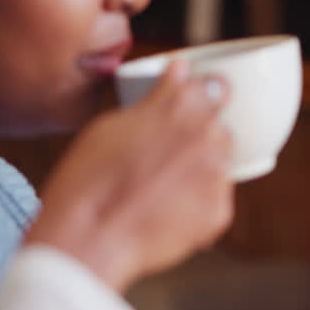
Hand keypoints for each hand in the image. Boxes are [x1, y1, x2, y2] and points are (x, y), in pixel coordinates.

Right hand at [24, 60, 234, 291]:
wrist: (88, 239)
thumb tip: (179, 69)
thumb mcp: (112, 124)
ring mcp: (218, 173)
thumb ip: (157, 96)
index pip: (215, 85)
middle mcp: (209, 133)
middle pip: (220, 127)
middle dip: (201, 136)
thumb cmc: (88, 178)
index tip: (193, 106)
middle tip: (166, 157)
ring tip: (160, 188)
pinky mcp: (220, 211)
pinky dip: (198, 205)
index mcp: (182, 104)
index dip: (203, 96)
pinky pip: (216, 200)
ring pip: (221, 163)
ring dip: (202, 169)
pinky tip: (165, 211)